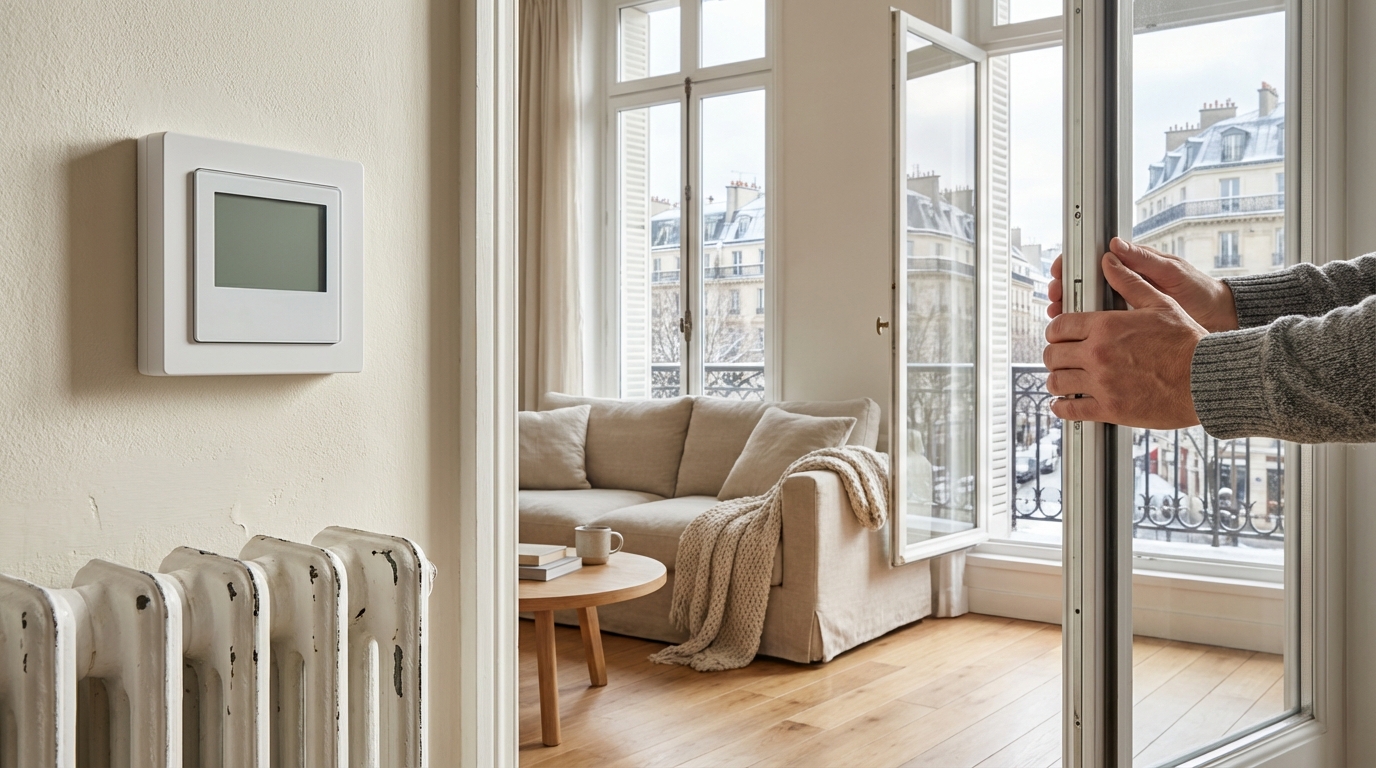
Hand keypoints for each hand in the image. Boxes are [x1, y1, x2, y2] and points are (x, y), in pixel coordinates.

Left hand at [1043, 251, 1206, 427]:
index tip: (1058, 335)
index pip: (1059, 326)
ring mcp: (1102, 383)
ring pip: (1057, 381)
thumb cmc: (1188, 342)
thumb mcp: (1160, 304)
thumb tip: (1109, 262)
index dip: (1055, 330)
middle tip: (1060, 357)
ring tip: (1062, 379)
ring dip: (1056, 379)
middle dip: (1054, 354)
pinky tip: (1062, 403)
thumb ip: (1129, 283)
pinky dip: (1061, 407)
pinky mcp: (1110, 408)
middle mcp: (1098, 354)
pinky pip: (1071, 410)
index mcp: (1106, 327)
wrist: (1207, 379)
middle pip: (1052, 354)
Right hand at [1048, 237, 1238, 331]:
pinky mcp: (1127, 329)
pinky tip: (1075, 339)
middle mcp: (1123, 288)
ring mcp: (1123, 309)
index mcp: (1131, 268)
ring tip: (1059, 317)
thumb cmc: (1199, 292)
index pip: (1091, 262)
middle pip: (1082, 286)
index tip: (1060, 272)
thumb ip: (1143, 260)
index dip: (1071, 266)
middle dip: (1064, 291)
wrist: (1219, 319)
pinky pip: (1099, 330)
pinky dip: (1084, 334)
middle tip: (1056, 298)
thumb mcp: (1172, 273)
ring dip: (1069, 314)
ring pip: (1086, 309)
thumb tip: (1115, 246)